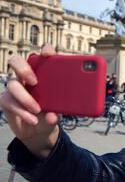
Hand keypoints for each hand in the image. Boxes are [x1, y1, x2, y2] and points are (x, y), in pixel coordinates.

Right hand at [0, 44, 59, 158]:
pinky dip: (22, 112)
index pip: (42, 57)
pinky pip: (10, 102)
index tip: (48, 54)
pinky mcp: (7, 101)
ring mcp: (16, 88)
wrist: (40, 130)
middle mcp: (26, 77)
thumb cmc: (51, 113)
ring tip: (38, 109)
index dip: (45, 51)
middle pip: (17, 62)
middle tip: (34, 81)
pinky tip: (33, 119)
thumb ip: (58, 111)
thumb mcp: (59, 111)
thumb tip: (53, 116)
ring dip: (26, 98)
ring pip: (12, 84)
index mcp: (43, 74)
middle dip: (24, 68)